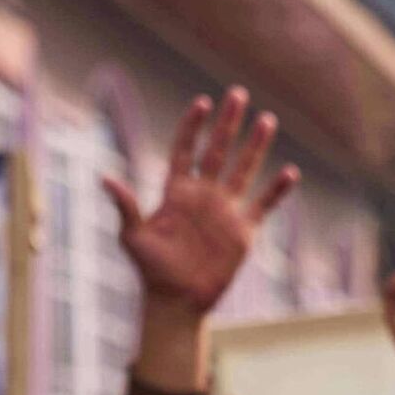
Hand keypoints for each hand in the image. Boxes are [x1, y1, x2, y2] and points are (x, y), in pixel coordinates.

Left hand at [105, 88, 297, 318]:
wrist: (177, 301)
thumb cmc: (151, 270)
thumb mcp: (133, 237)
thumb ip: (125, 206)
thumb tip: (105, 177)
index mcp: (176, 191)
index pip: (186, 149)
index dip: (193, 126)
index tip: (202, 102)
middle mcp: (203, 195)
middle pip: (218, 150)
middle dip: (228, 123)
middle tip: (237, 94)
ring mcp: (226, 211)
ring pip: (244, 170)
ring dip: (255, 146)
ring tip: (267, 120)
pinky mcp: (244, 232)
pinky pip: (263, 205)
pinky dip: (277, 191)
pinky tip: (290, 172)